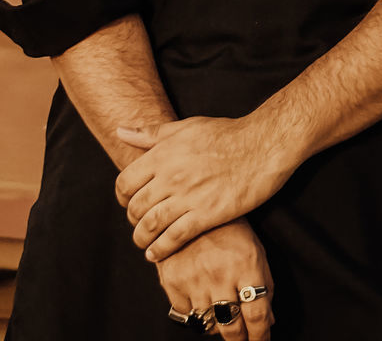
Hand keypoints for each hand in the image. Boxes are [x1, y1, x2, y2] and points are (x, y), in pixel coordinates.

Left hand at [115, 116, 295, 259]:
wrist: (261, 146)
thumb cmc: (225, 134)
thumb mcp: (185, 126)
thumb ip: (150, 133)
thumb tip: (120, 130)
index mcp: (163, 153)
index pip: (125, 182)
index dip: (122, 196)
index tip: (128, 201)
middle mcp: (171, 176)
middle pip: (136, 207)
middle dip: (133, 219)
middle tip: (139, 224)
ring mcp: (188, 196)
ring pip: (151, 225)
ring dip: (142, 239)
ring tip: (144, 243)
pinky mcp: (206, 214)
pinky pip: (174, 237)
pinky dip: (161, 249)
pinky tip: (156, 254)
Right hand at [155, 218, 273, 340]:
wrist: (190, 204)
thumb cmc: (230, 227)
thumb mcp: (254, 249)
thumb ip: (264, 283)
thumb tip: (269, 319)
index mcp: (246, 265)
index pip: (257, 315)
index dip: (261, 336)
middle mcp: (220, 275)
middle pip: (232, 327)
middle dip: (240, 340)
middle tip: (242, 340)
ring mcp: (194, 279)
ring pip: (209, 325)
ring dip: (218, 327)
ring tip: (222, 317)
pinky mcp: (173, 281)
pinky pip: (187, 314)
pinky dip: (196, 313)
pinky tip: (201, 300)